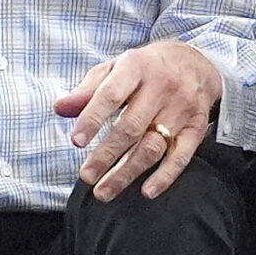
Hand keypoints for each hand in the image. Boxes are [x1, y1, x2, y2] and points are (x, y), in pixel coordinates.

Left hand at [55, 38, 222, 202]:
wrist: (196, 63)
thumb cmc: (146, 68)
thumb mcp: (115, 68)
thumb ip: (87, 90)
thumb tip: (59, 108)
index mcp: (136, 67)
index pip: (110, 95)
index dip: (92, 119)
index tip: (76, 142)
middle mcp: (161, 87)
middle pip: (131, 127)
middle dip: (106, 155)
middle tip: (87, 176)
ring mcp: (182, 108)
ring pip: (153, 146)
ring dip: (128, 172)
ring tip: (104, 191)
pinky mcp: (196, 127)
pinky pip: (182, 156)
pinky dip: (165, 176)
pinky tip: (147, 191)